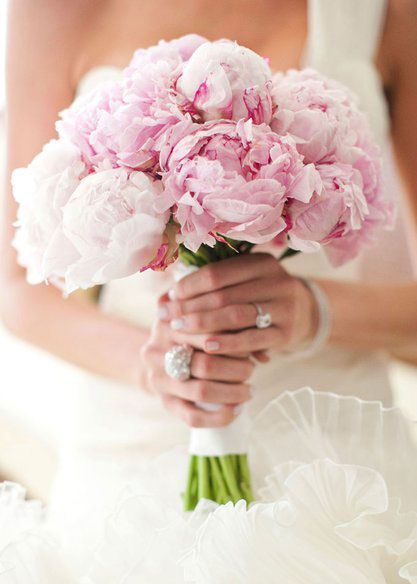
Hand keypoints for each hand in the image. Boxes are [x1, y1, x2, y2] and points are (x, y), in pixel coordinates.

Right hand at [139, 319, 252, 427]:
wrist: (158, 356)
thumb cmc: (187, 332)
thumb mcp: (197, 318)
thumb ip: (226, 321)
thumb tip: (262, 344)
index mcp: (168, 323)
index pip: (206, 331)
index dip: (233, 339)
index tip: (251, 343)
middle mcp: (157, 351)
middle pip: (205, 363)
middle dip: (236, 369)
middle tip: (251, 369)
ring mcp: (159, 379)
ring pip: (201, 391)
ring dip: (232, 393)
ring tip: (249, 390)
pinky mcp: (165, 403)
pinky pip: (192, 417)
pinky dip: (218, 417)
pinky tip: (237, 410)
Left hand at [158, 253, 317, 355]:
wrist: (304, 315)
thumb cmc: (259, 296)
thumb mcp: (243, 283)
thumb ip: (211, 285)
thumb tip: (165, 296)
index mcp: (262, 262)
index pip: (216, 272)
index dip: (189, 285)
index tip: (169, 296)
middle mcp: (277, 280)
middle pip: (223, 295)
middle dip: (189, 307)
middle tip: (166, 317)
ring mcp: (284, 307)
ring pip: (235, 316)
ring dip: (203, 324)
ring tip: (178, 330)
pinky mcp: (286, 333)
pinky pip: (251, 339)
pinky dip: (226, 343)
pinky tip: (206, 347)